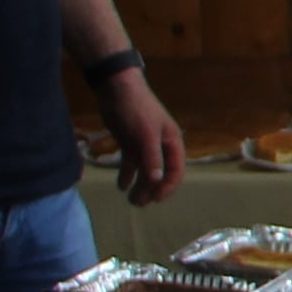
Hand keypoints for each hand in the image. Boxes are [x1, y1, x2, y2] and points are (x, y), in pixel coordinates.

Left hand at [102, 73, 189, 205]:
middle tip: (138, 203)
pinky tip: (121, 185)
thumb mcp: (145, 134)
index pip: (175, 170)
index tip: (156, 199)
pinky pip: (131, 163)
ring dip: (139, 185)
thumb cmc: (136, 109)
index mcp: (171, 142)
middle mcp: (160, 146)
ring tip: (130, 199)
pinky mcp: (130, 142)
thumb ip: (151, 157)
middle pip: (159, 173)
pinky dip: (127, 174)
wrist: (115, 88)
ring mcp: (144, 145)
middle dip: (151, 189)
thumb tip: (157, 181)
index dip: (167, 186)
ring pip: (145, 170)